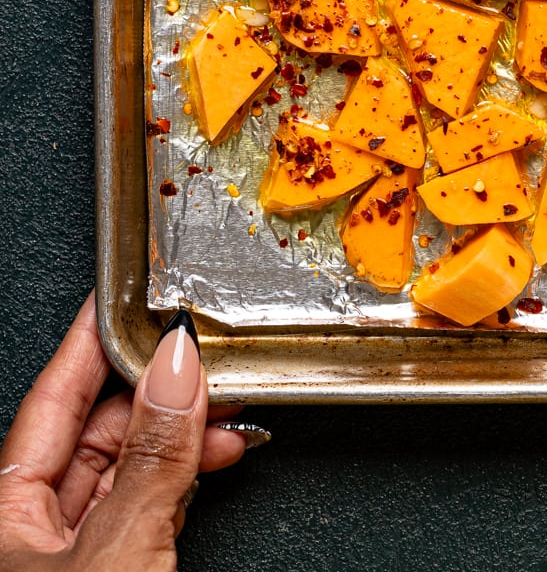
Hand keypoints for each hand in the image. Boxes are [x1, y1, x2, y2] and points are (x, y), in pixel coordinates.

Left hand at [0, 295, 260, 570]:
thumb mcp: (116, 546)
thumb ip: (152, 457)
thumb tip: (176, 371)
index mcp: (4, 512)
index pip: (52, 400)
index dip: (91, 343)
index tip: (125, 298)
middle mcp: (30, 530)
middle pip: (96, 432)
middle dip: (159, 393)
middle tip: (201, 357)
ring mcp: (71, 555)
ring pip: (128, 468)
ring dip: (185, 435)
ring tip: (227, 409)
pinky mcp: (113, 570)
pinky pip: (147, 504)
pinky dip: (185, 476)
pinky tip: (216, 453)